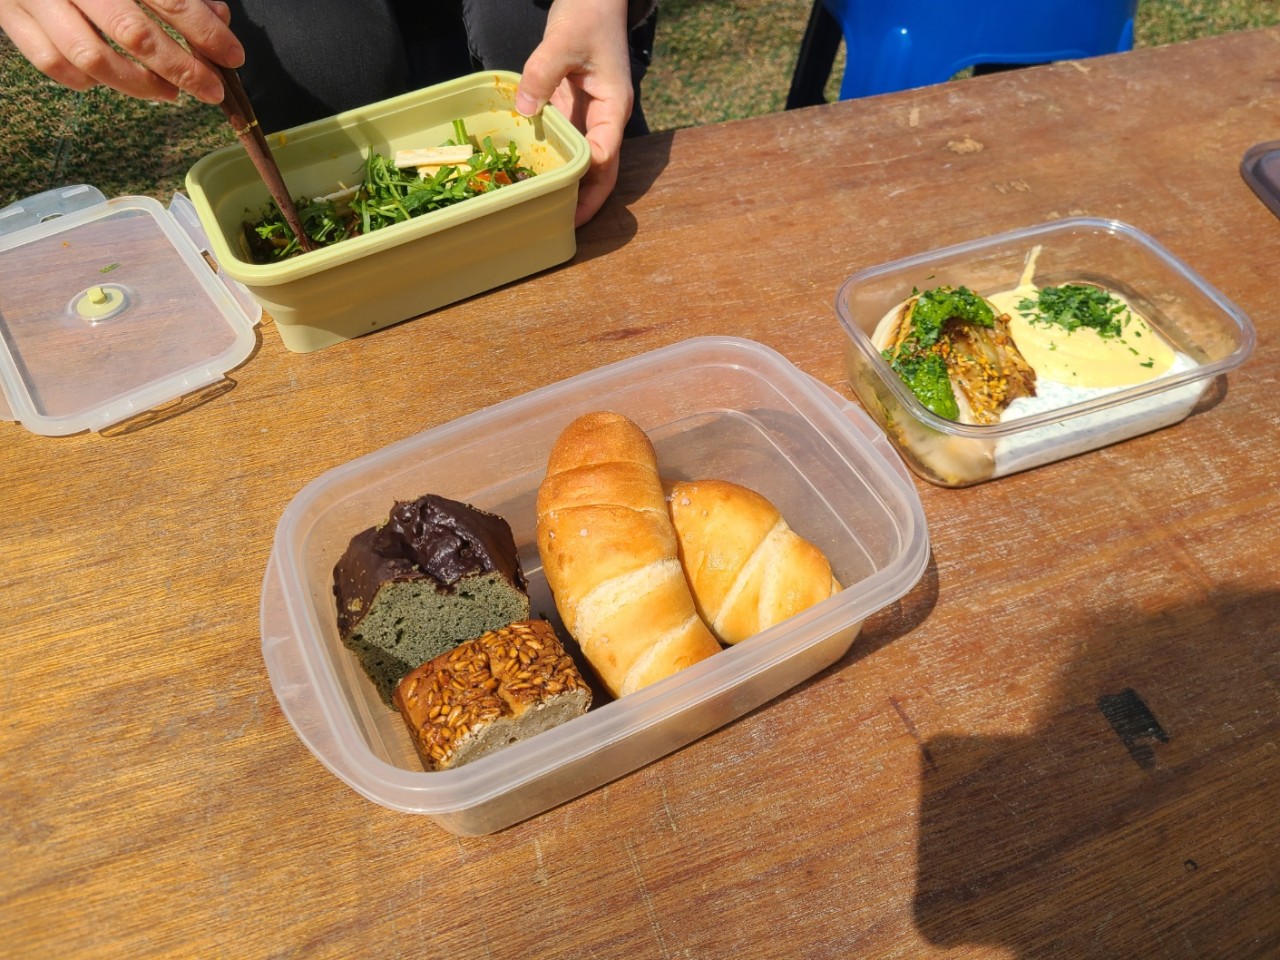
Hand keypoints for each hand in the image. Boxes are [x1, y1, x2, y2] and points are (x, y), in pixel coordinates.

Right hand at [0, 0, 244, 104]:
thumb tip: (219, 19)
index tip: (232, 56)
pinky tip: (109, 81)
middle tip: (211, 90)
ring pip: (92, 58)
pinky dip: (85, 81)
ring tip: (169, 93)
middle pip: (134, 34)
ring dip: (139, 84)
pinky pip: (51, 64)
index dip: (205, 32)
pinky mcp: (9, 17)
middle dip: (182, 69)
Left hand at [515, 0, 632, 226]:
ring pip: (586, 163)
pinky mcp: (573, 111)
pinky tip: (539, 180)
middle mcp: (605, 119)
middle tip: (564, 227)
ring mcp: (590, 117)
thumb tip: (525, 111)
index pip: (604, 154)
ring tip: (551, 214)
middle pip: (602, 171)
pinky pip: (567, 145)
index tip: (570, 202)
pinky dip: (557, 164)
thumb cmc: (586, 14)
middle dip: (587, 200)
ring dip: (572, 188)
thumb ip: (542, 73)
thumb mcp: (562, 40)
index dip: (589, 181)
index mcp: (612, 107)